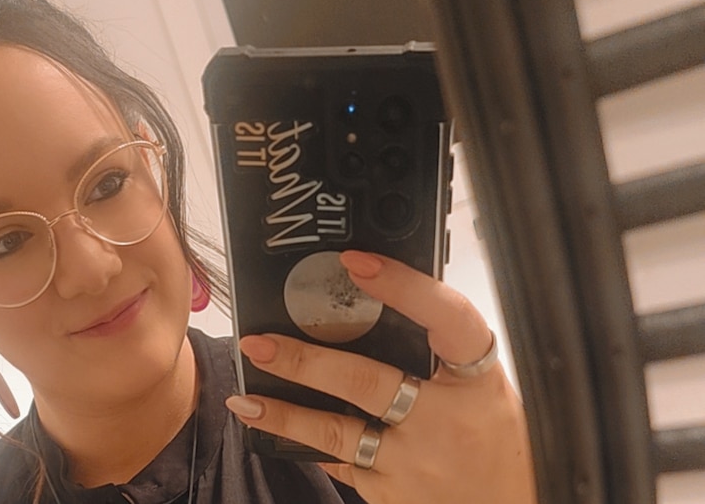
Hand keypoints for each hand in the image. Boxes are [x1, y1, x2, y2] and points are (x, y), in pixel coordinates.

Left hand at [225, 250, 536, 503]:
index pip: (447, 319)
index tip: (357, 262)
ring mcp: (415, 463)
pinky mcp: (390, 494)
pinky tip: (275, 428)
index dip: (403, 286)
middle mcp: (445, 422)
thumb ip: (441, 355)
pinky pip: (342, 462)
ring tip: (247, 398)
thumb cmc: (496, 445)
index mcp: (478, 383)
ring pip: (339, 431)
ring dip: (286, 413)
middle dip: (306, 360)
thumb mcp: (484, 392)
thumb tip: (378, 302)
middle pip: (367, 380)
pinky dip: (307, 443)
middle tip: (261, 342)